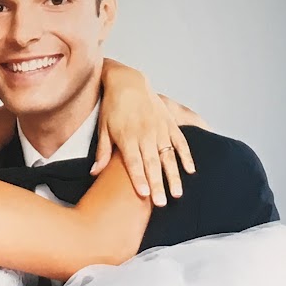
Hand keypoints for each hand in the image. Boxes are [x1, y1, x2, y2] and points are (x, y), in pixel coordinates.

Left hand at [94, 60, 196, 206]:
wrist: (128, 82)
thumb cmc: (113, 107)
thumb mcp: (103, 127)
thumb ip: (103, 152)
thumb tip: (94, 173)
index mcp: (127, 136)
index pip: (133, 162)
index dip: (139, 178)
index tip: (144, 194)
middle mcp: (145, 134)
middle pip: (152, 163)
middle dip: (157, 184)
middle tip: (161, 203)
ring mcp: (159, 129)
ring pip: (168, 156)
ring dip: (173, 176)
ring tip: (177, 194)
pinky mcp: (169, 123)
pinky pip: (180, 142)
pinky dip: (186, 156)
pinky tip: (190, 171)